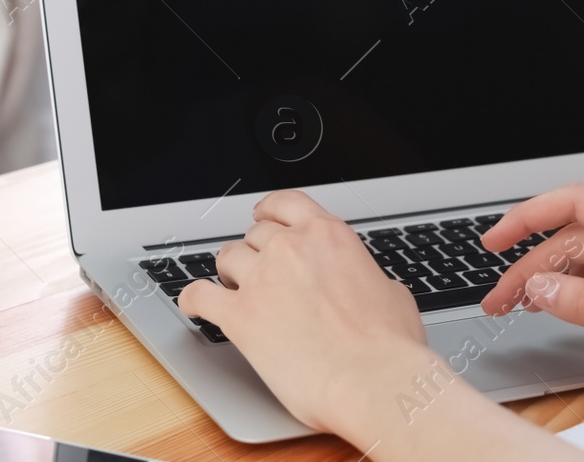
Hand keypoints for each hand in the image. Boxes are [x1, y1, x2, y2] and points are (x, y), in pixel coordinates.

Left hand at [178, 190, 431, 434]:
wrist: (372, 380)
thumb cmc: (388, 345)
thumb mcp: (391, 292)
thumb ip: (365, 277)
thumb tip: (363, 284)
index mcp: (329, 236)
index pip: (286, 204)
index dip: (270, 210)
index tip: (265, 217)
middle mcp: (291, 249)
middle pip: (255, 234)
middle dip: (255, 250)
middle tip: (259, 269)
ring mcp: (261, 280)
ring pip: (227, 257)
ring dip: (229, 272)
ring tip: (232, 287)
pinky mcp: (239, 316)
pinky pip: (199, 296)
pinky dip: (192, 299)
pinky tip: (193, 304)